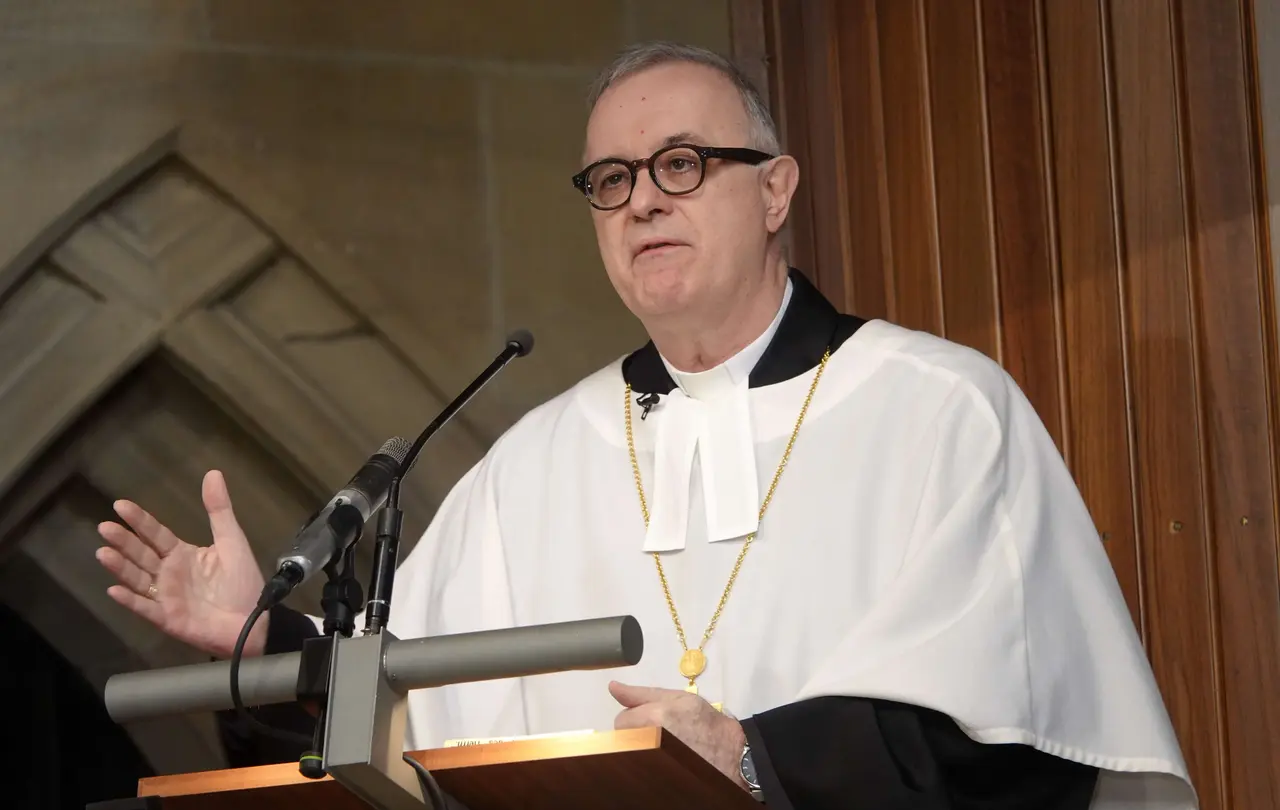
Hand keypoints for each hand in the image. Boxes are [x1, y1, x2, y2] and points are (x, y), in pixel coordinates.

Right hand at [95, 470, 267, 658]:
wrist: (255, 619)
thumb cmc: (243, 582)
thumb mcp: (232, 541)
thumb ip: (220, 510)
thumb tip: (213, 473)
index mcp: (182, 554)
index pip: (156, 534)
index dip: (139, 520)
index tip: (120, 505)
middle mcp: (168, 573)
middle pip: (141, 554)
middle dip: (123, 541)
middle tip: (104, 527)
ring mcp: (165, 596)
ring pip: (138, 579)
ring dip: (120, 567)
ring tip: (103, 552)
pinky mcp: (168, 618)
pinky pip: (146, 608)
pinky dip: (130, 601)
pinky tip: (114, 589)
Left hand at [610, 681, 748, 789]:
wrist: (731, 755)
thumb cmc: (706, 723)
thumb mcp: (677, 698)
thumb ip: (641, 693)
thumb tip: (613, 687)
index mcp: (654, 717)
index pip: (622, 720)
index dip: (635, 718)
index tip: (650, 719)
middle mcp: (650, 740)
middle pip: (623, 738)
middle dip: (636, 733)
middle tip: (659, 732)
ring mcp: (653, 761)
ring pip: (630, 753)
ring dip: (641, 747)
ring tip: (663, 746)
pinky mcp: (658, 775)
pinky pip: (641, 766)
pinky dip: (648, 762)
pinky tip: (665, 759)